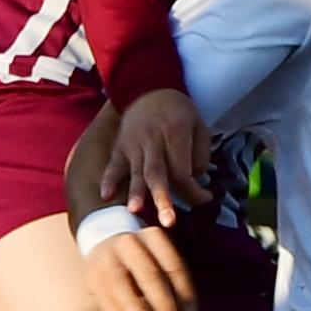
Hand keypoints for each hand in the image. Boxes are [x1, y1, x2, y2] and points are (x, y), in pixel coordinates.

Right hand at [82, 213, 200, 310]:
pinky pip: (100, 291)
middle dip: (162, 300)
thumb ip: (171, 280)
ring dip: (132, 304)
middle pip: (147, 272)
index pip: (172, 264)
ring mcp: (107, 256)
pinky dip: (110, 306)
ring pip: (119, 280)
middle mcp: (128, 242)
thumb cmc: (142, 260)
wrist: (104, 244)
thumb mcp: (158, 258)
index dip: (184, 290)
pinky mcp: (91, 272)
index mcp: (152, 236)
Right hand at [107, 87, 210, 223]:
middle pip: (159, 173)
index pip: (184, 170)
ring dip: (136, 192)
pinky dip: (109, 179)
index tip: (205, 199)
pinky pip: (114, 163)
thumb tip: (193, 181)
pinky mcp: (120, 145)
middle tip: (168, 221)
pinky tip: (105, 195)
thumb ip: (200, 154)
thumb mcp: (199, 125)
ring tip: (135, 211)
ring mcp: (133, 143)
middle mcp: (153, 139)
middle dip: (163, 199)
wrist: (149, 88)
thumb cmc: (179, 112)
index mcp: (176, 133)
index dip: (194, 190)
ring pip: (136, 171)